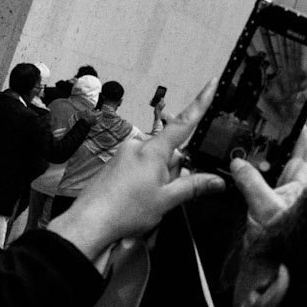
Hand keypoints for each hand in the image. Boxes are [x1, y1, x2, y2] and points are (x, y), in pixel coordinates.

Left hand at [48, 96, 221, 263]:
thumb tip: (217, 181)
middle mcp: (138, 146)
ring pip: (155, 162)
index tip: (211, 83)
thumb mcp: (167, 200)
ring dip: (159, 179)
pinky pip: (139, 168)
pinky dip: (144, 182)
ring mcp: (125, 154)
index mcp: (154, 150)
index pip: (184, 122)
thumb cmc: (124, 211)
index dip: (201, 102)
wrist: (89, 223)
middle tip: (166, 195)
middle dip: (175, 170)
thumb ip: (194, 187)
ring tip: (147, 203)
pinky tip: (136, 200)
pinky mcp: (116, 164)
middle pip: (170, 151)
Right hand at [230, 93, 306, 237]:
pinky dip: (265, 158)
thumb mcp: (265, 211)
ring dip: (285, 136)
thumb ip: (252, 184)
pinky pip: (271, 172)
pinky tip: (253, 149)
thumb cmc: (279, 249)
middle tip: (295, 95)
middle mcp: (302, 184)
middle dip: (303, 118)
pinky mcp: (275, 202)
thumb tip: (238, 163)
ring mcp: (289, 192)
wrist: (271, 278)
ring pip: (290, 156)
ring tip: (276, 113)